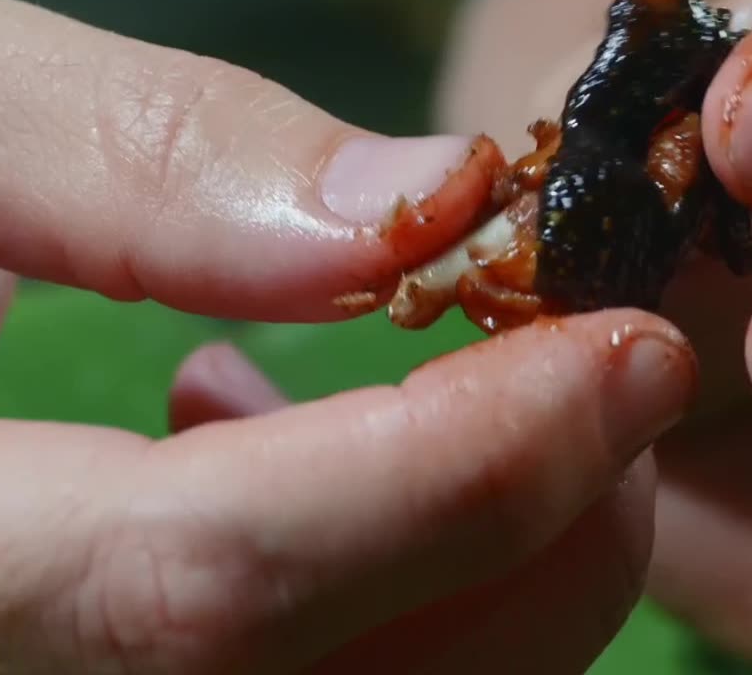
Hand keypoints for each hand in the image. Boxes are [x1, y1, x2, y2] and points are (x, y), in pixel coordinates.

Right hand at [0, 0, 697, 673]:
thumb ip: (126, 157)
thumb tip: (417, 211)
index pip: (208, 586)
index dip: (458, 470)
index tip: (626, 346)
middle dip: (530, 545)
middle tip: (598, 371)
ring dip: (472, 573)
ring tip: (431, 386)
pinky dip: (363, 595)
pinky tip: (246, 436)